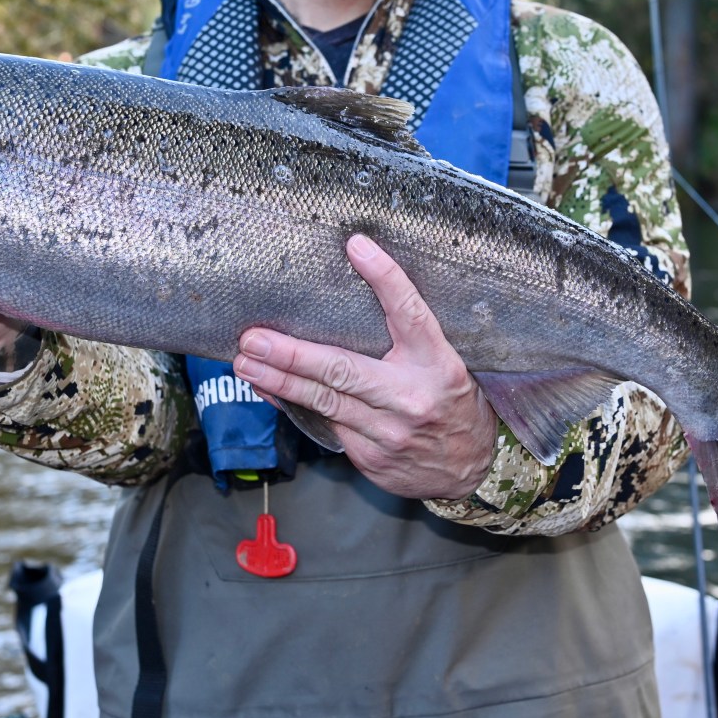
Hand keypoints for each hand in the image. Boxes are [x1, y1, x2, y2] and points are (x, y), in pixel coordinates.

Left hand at [233, 234, 496, 499]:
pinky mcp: (370, 457)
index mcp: (437, 363)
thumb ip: (408, 334)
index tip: (357, 246)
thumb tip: (357, 286)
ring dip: (278, 381)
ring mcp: (388, 432)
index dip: (385, 278)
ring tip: (245, 363)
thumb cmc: (451, 401)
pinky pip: (323, 424)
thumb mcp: (443, 360)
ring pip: (324, 401)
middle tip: (255, 339)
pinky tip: (266, 389)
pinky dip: (291, 404)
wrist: (472, 470)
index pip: (410, 313)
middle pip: (343, 369)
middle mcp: (411, 397)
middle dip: (292, 355)